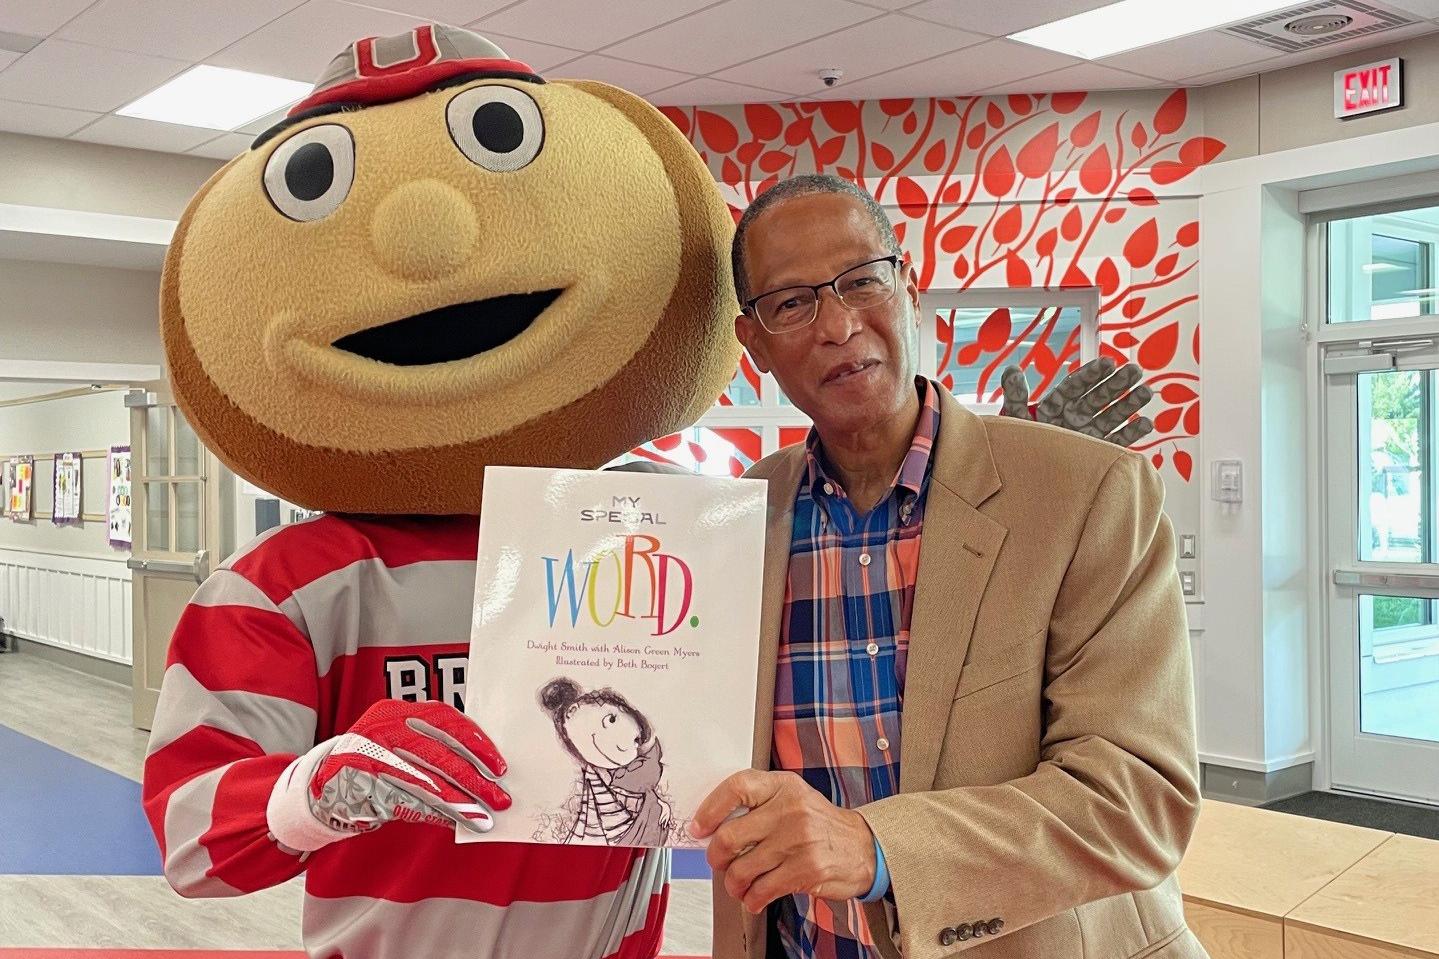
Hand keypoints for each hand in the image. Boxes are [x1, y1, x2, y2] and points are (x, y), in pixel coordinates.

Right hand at [267, 699, 510, 850]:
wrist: (319, 783)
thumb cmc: (373, 759)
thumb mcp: (398, 739)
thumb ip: (432, 743)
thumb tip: (483, 766)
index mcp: (395, 711)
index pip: (445, 720)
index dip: (475, 743)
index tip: (498, 765)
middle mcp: (381, 731)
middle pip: (439, 755)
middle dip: (474, 780)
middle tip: (499, 797)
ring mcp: (368, 760)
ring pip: (425, 783)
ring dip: (458, 803)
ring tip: (482, 817)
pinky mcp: (361, 789)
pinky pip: (406, 803)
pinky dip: (434, 813)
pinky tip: (454, 820)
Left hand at [690, 770, 875, 913]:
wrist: (863, 846)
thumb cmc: (819, 823)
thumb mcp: (793, 797)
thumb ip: (759, 804)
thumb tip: (714, 826)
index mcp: (783, 786)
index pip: (737, 787)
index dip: (710, 809)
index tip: (699, 827)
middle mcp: (790, 809)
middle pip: (730, 836)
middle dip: (717, 857)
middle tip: (719, 862)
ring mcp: (798, 840)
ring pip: (742, 869)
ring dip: (733, 884)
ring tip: (738, 884)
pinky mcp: (806, 869)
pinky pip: (762, 890)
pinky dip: (752, 899)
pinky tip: (755, 897)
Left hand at [1000, 357, 1152, 446]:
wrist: (1022, 480)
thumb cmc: (1016, 445)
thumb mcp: (1015, 419)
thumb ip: (1016, 396)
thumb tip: (1013, 369)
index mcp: (1056, 405)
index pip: (1077, 385)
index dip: (1092, 374)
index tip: (1108, 363)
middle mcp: (1075, 417)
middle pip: (1099, 396)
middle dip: (1117, 383)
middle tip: (1135, 370)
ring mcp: (1088, 434)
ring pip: (1112, 415)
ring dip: (1129, 403)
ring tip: (1146, 392)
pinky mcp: (1097, 452)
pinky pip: (1117, 442)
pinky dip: (1132, 434)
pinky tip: (1147, 423)